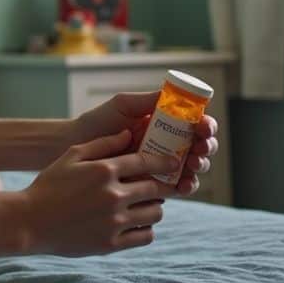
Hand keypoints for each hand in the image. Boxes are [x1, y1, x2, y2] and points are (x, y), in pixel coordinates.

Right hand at [21, 129, 178, 256]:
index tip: (174, 162)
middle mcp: (113, 195)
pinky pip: (145, 236)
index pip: (146, 162)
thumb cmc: (49, 185)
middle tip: (163, 185)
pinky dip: (145, 228)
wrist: (30, 222)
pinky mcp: (111, 243)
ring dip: (155, 207)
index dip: (164, 161)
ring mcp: (113, 222)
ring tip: (145, 205)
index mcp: (104, 170)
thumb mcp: (71, 156)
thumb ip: (102, 144)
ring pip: (155, 213)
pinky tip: (135, 223)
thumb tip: (129, 133)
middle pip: (156, 188)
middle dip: (163, 185)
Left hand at [73, 91, 218, 196]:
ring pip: (193, 168)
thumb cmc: (98, 123)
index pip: (195, 123)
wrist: (76, 146)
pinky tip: (183, 185)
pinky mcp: (155, 184)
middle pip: (200, 146)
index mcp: (165, 122)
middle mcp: (168, 143)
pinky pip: (177, 187)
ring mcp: (163, 165)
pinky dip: (186, 187)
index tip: (203, 126)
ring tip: (193, 164)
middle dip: (207, 146)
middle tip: (200, 147)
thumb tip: (174, 95)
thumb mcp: (123, 106)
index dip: (206, 124)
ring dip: (200, 166)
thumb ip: (147, 100)